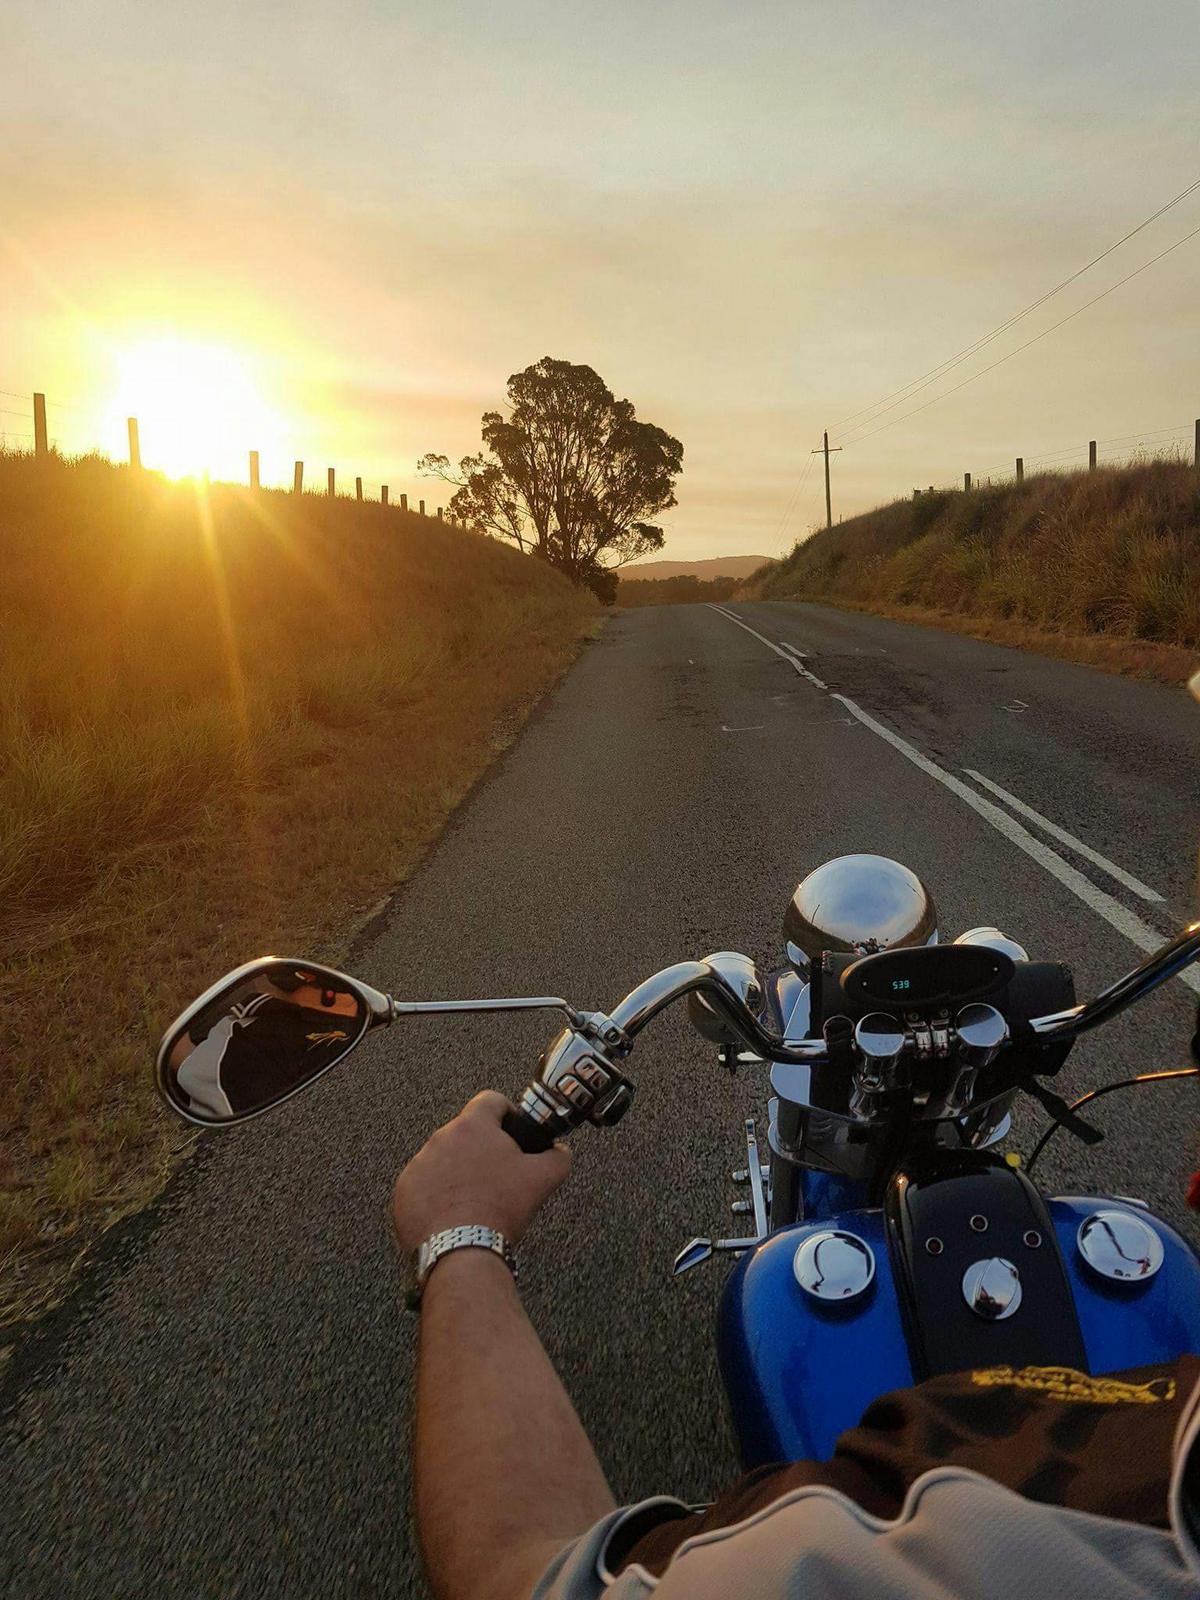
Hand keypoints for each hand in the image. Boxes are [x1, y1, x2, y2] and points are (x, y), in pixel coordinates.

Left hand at [392, 1091, 571, 1252]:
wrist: (461, 1251)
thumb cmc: (500, 1210)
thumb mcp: (542, 1180)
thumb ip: (558, 1157)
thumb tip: (561, 1151)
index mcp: (472, 1126)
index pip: (490, 1100)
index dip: (507, 1113)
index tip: (514, 1131)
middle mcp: (440, 1138)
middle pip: (466, 1133)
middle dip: (482, 1150)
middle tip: (499, 1176)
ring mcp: (418, 1165)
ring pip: (443, 1159)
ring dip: (458, 1172)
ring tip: (476, 1199)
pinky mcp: (404, 1192)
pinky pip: (423, 1185)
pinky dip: (437, 1195)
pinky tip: (454, 1214)